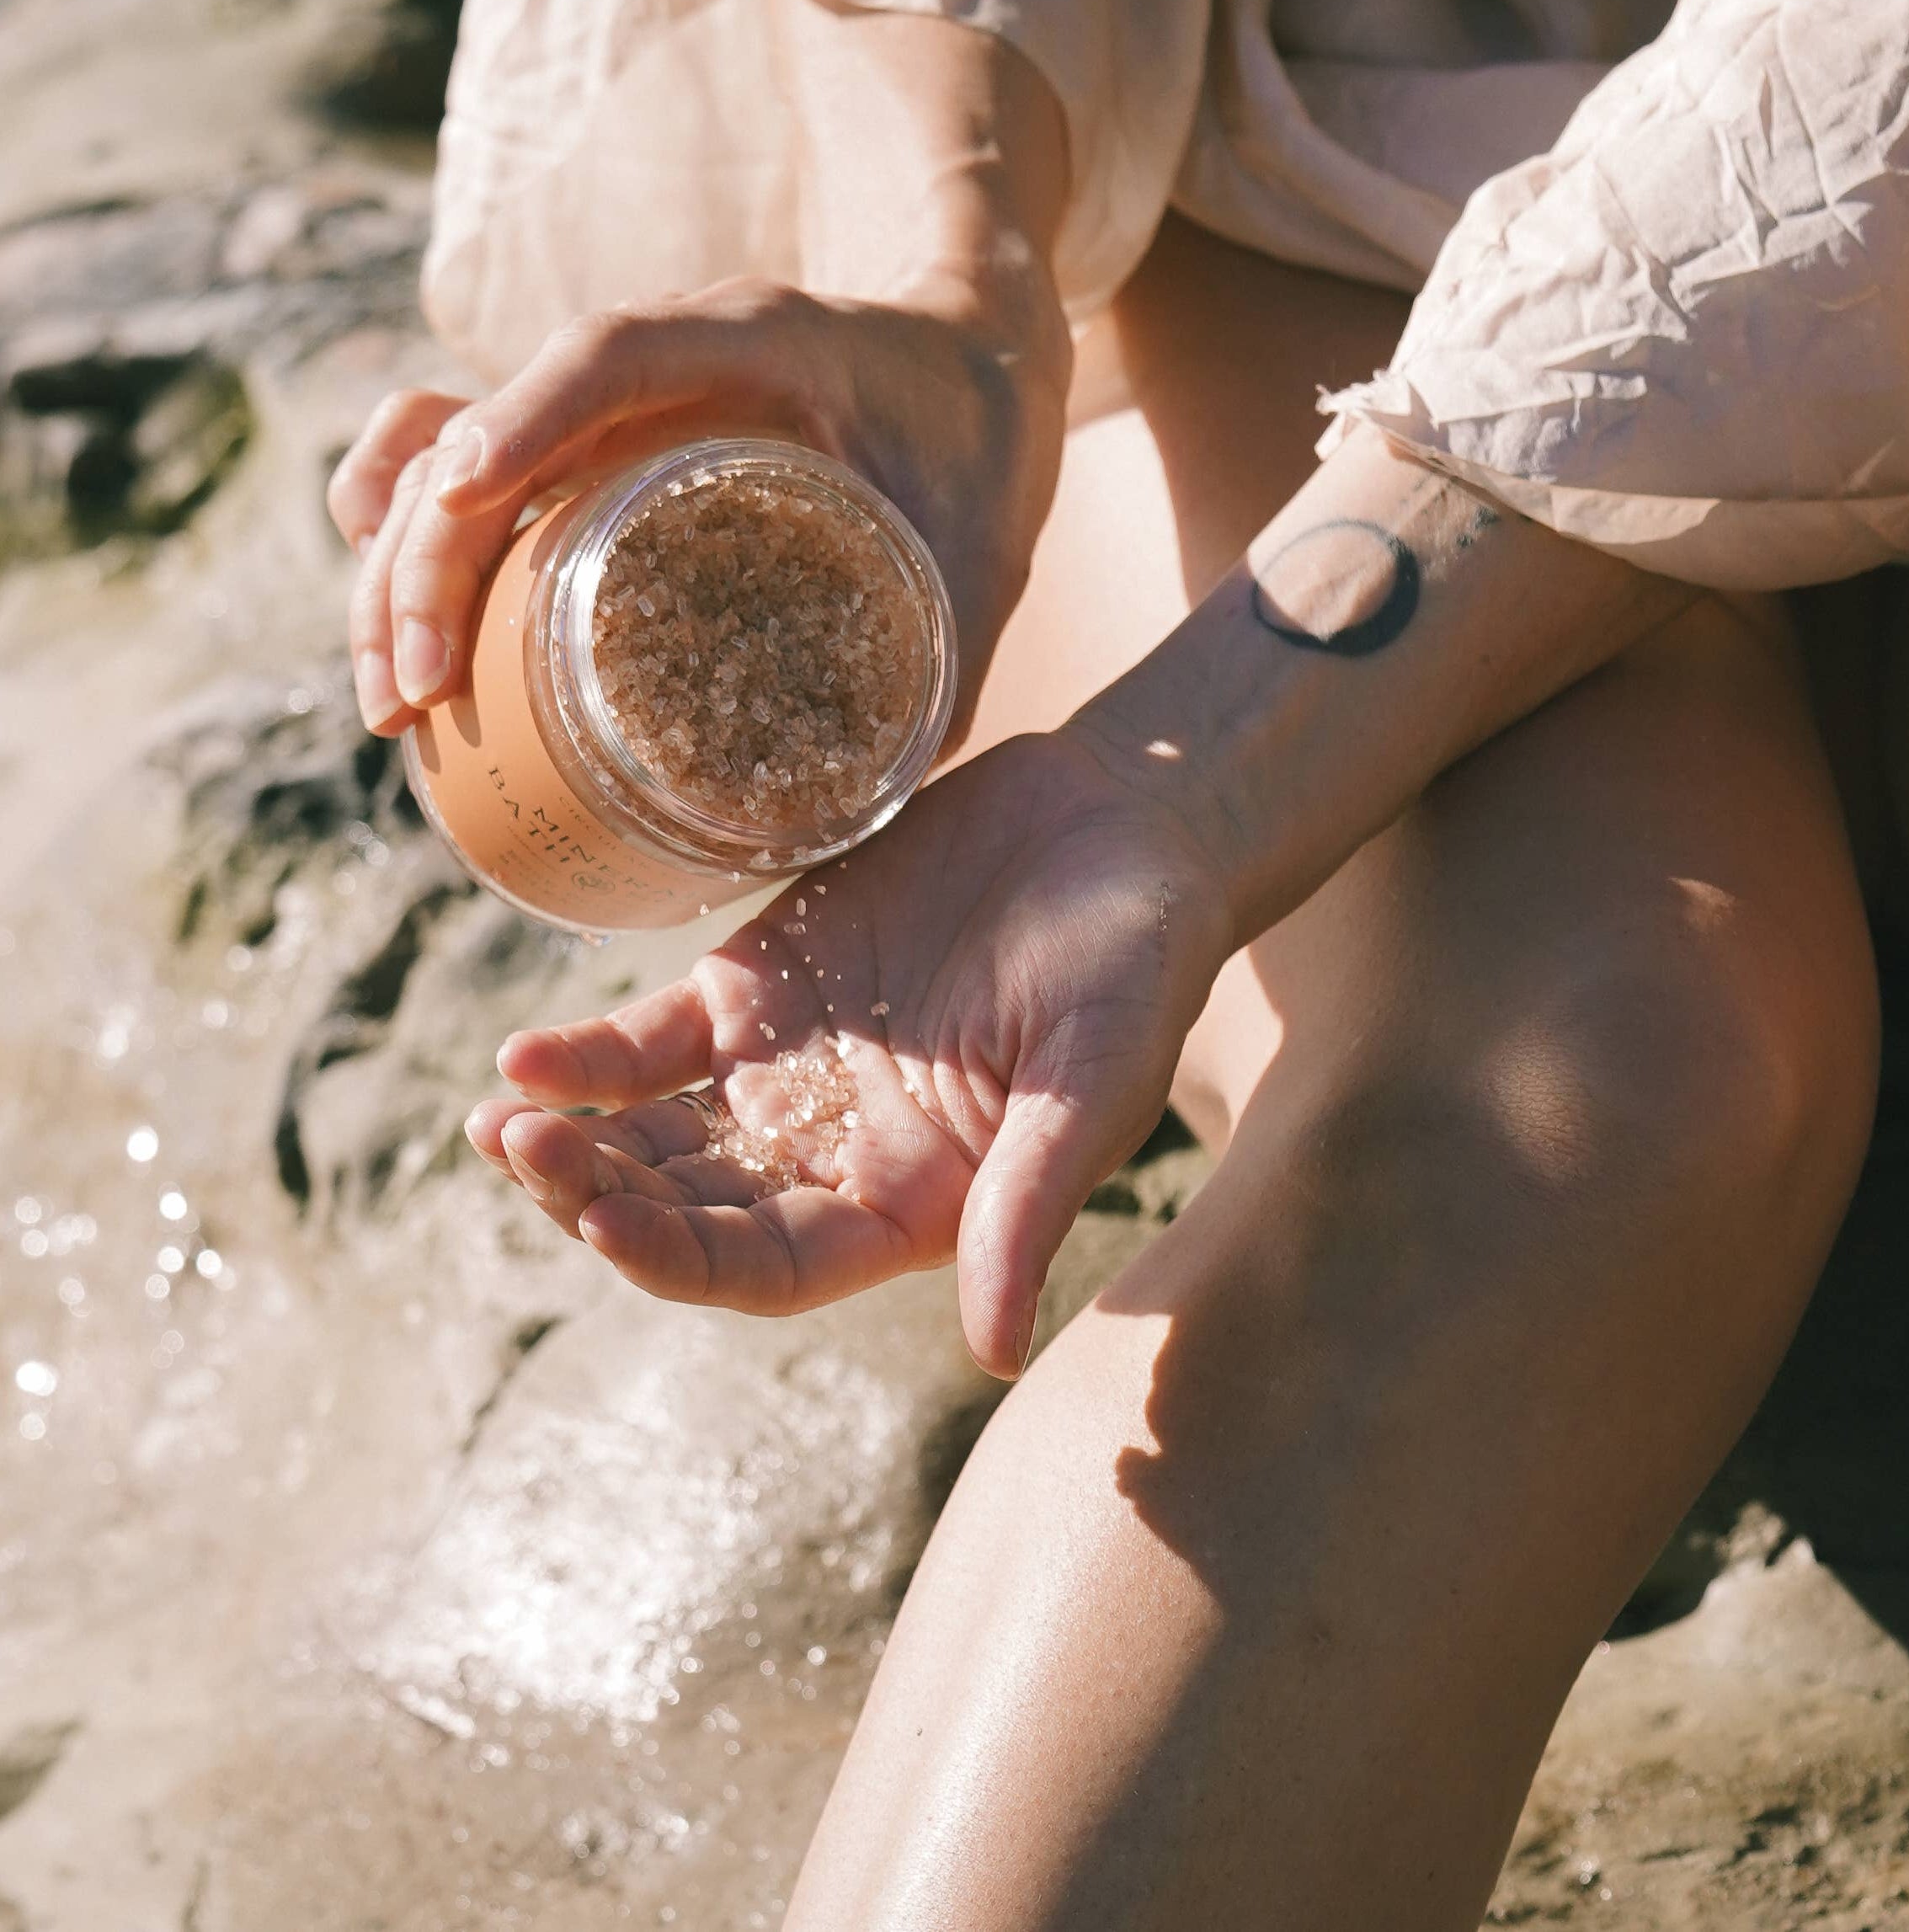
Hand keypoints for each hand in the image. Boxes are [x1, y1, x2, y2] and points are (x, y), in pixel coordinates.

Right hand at [327, 272, 1070, 738]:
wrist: (972, 372)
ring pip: (450, 451)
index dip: (529, 417)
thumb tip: (858, 815)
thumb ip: (942, 673)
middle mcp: (664, 362)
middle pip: (492, 424)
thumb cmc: (979, 462)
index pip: (617, 351)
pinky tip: (394, 626)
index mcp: (763, 347)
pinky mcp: (592, 450)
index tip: (461, 508)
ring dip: (394, 563)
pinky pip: (467, 466)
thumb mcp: (982, 560)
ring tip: (394, 698)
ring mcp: (613, 409)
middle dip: (427, 557)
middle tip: (417, 696)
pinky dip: (409, 532)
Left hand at [464, 729, 1232, 1377]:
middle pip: (688, 1212)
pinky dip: (587, 1054)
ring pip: (652, 1137)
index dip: (681, 1262)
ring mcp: (784, 1071)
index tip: (605, 1225)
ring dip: (572, 1141)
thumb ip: (1031, 1203)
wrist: (1116, 825)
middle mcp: (830, 1156)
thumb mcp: (1093, 1080)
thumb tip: (994, 1355)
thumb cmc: (1135, 963)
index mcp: (907, 1206)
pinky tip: (525, 1054)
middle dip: (600, 1197)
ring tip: (500, 1122)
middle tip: (527, 1152)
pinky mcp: (755, 985)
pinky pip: (650, 1039)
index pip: (769, 1268)